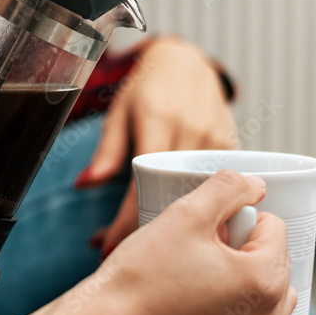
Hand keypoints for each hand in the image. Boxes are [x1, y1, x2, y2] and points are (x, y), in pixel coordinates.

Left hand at [77, 37, 237, 254]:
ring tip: (145, 244)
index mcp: (159, 121)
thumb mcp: (120, 112)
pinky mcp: (232, 146)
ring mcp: (216, 140)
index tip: (108, 246)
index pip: (142, 184)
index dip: (126, 221)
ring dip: (172, 224)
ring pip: (196, 198)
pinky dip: (198, 207)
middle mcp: (191, 132)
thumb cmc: (149, 87)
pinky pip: (217, 187)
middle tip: (119, 252)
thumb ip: (107, 151)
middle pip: (170, 197)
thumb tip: (83, 185)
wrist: (187, 62)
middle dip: (145, 230)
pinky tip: (180, 223)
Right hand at [82, 170, 294, 314]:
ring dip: (255, 282)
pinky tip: (225, 309)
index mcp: (264, 279)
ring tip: (209, 275)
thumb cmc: (139, 277)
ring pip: (276, 300)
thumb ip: (228, 188)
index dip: (238, 217)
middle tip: (200, 250)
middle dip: (247, 248)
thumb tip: (256, 184)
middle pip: (276, 262)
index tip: (203, 230)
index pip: (274, 227)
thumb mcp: (184, 214)